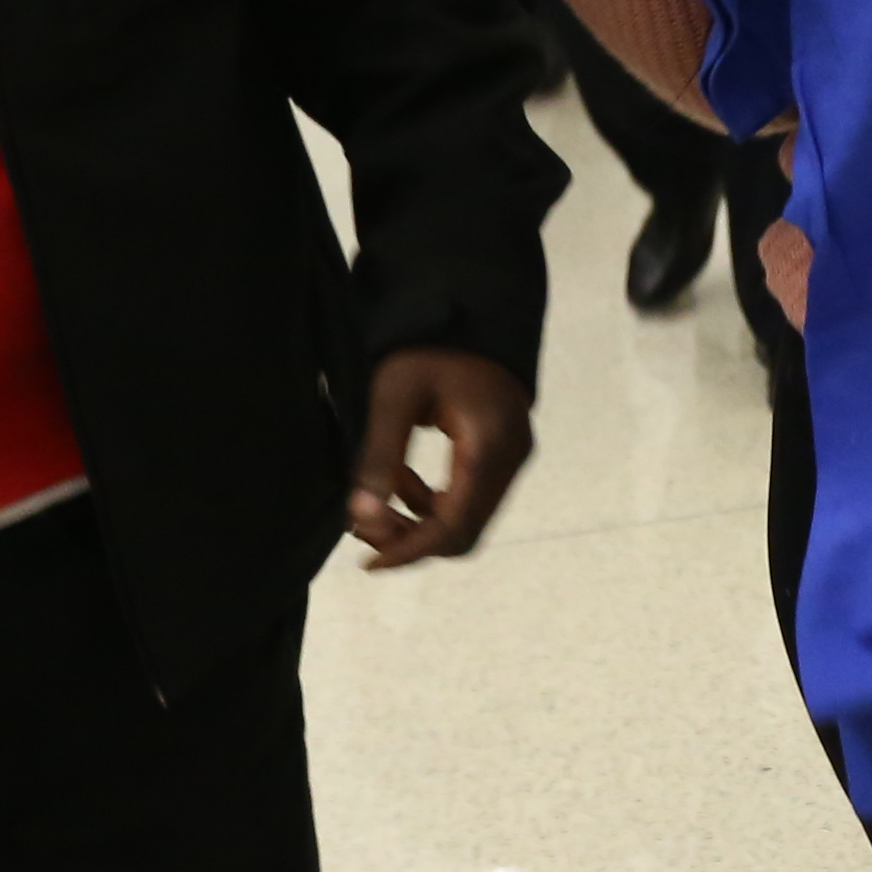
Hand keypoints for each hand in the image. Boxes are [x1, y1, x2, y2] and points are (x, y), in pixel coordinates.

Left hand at [346, 349, 533, 567]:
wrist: (471, 309)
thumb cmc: (431, 347)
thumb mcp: (394, 394)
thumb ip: (379, 457)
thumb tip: (360, 516)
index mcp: (488, 447)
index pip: (453, 525)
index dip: (410, 550)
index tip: (370, 562)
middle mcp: (510, 460)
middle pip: (465, 531)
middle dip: (413, 539)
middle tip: (366, 527)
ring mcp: (512, 458)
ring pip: (467, 518)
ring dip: (420, 521)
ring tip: (376, 501)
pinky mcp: (503, 453)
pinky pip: (470, 497)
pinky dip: (433, 502)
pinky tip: (401, 478)